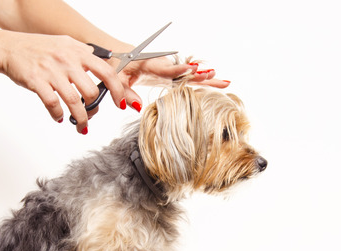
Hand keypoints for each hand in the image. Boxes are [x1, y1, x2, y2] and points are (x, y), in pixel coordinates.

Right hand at [0, 32, 132, 133]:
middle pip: (91, 92)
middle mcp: (67, 61)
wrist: (8, 47)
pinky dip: (58, 114)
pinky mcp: (37, 82)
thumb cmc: (38, 47)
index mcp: (78, 52)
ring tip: (82, 125)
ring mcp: (52, 72)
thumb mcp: (65, 42)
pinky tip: (59, 117)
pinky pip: (53, 104)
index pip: (107, 72)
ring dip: (81, 118)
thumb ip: (84, 52)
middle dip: (94, 108)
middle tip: (92, 113)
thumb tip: (104, 60)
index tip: (121, 103)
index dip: (117, 90)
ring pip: (74, 102)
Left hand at [115, 55, 230, 110]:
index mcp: (149, 64)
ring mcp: (168, 68)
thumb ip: (124, 93)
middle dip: (199, 74)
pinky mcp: (170, 73)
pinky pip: (188, 77)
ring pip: (190, 74)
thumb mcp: (116, 79)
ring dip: (207, 78)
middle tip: (213, 75)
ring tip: (224, 82)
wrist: (119, 53)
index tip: (193, 69)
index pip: (167, 68)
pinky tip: (217, 82)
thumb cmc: (116, 65)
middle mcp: (162, 64)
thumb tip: (137, 107)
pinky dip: (203, 79)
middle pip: (184, 71)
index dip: (180, 70)